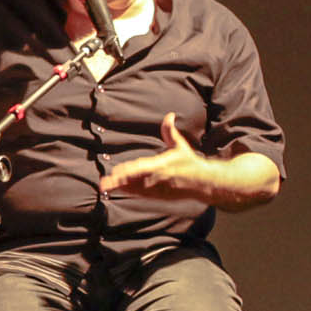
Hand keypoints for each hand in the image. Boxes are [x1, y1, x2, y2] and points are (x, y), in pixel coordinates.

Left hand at [102, 114, 217, 200]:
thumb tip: (170, 115)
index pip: (144, 168)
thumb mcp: (181, 146)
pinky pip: (142, 194)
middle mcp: (160, 178)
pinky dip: (131, 192)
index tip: (118, 170)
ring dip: (122, 187)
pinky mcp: (160, 196)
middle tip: (108, 181)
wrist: (204, 183)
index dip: (131, 170)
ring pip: (138, 189)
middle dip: (122, 181)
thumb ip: (170, 132)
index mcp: (164, 165)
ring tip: (107, 186)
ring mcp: (160, 189)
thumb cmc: (190, 163)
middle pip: (137, 180)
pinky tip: (120, 189)